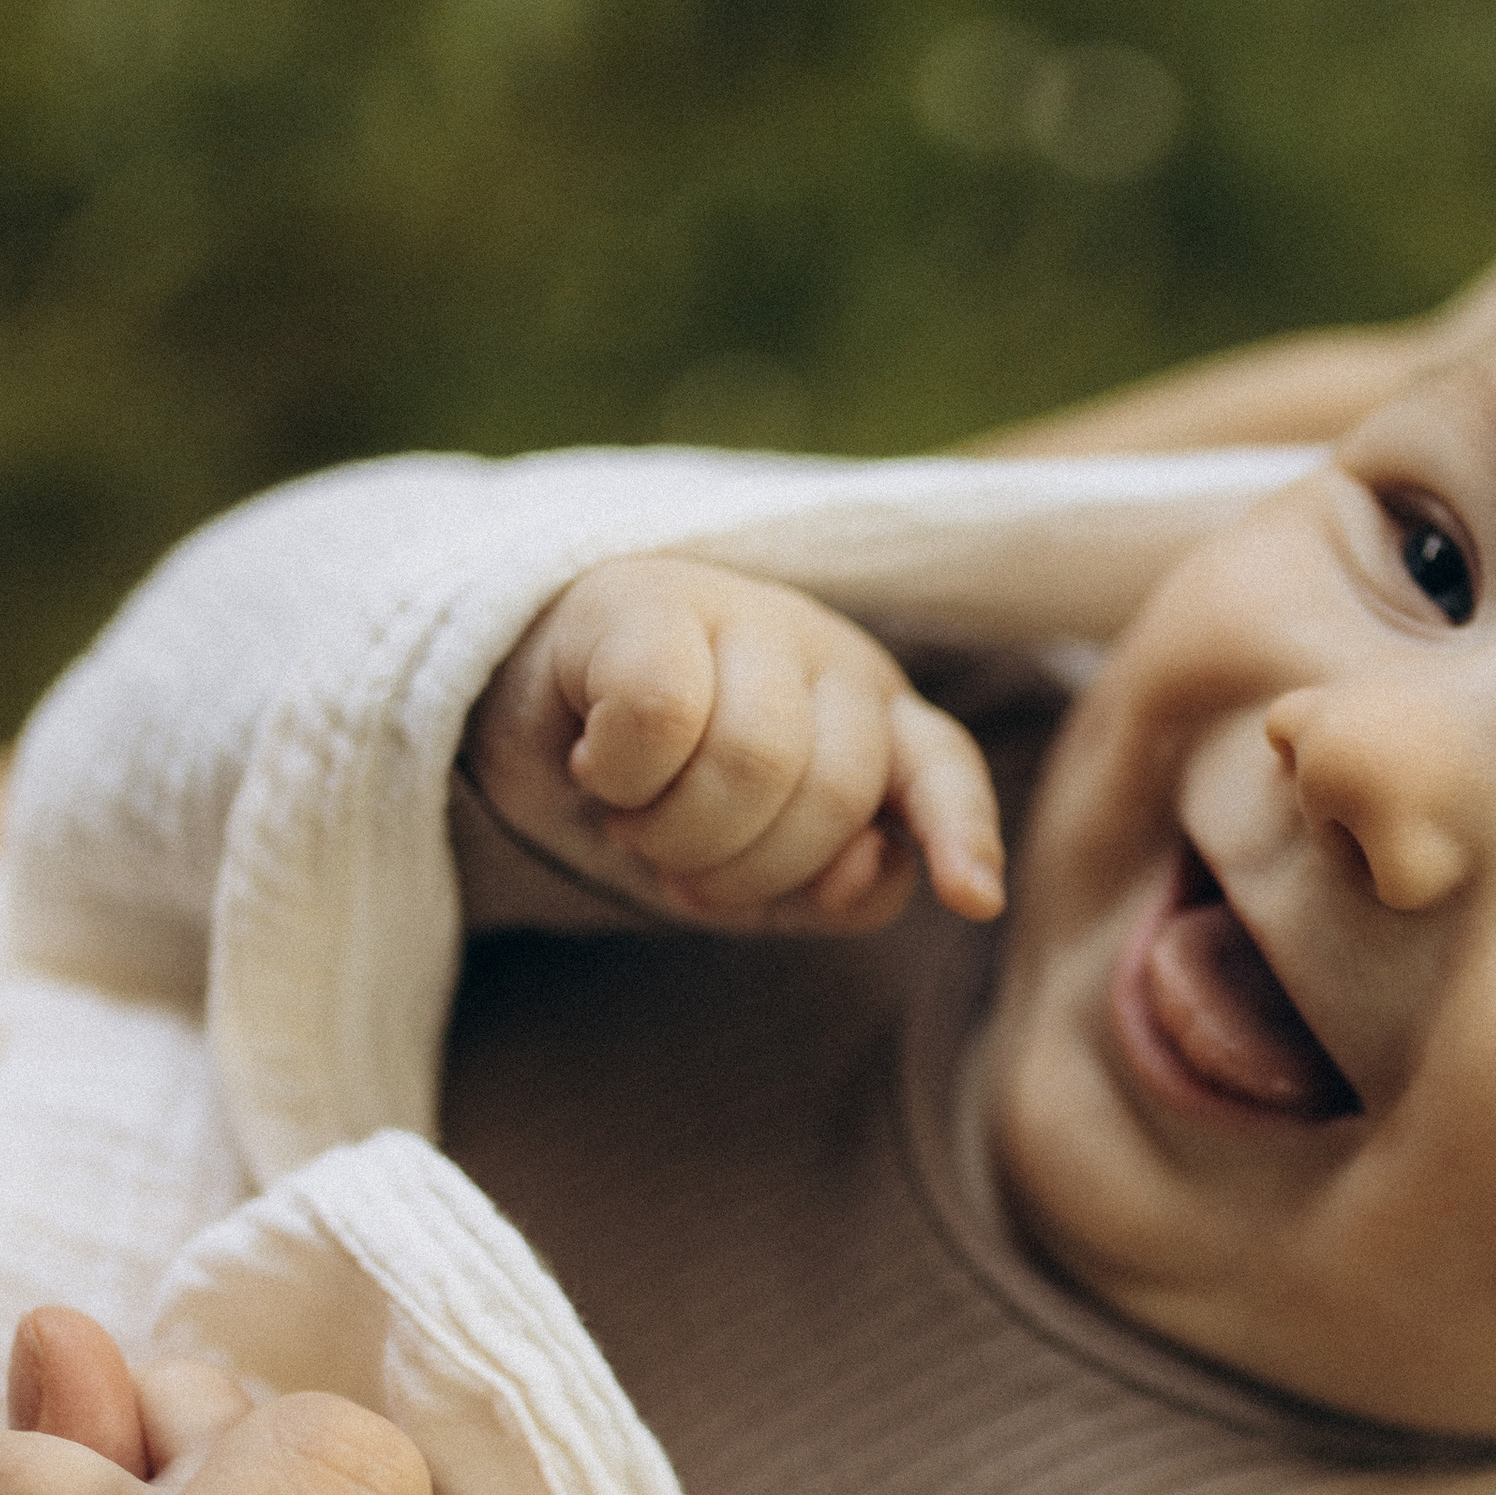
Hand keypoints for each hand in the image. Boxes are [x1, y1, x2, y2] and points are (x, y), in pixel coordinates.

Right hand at [461, 553, 1004, 932]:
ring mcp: (749, 613)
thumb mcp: (757, 874)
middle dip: (746, 868)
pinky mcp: (652, 597)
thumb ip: (834, 888)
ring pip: (753, 759)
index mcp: (877, 726)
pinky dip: (619, 775)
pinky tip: (597, 764)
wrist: (524, 731)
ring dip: (674, 832)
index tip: (971, 898)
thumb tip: (869, 864)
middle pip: (832, 792)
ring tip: (634, 819)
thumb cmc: (659, 808)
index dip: (959, 832)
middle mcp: (831, 658)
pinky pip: (660, 715)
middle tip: (678, 864)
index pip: (942, 768)